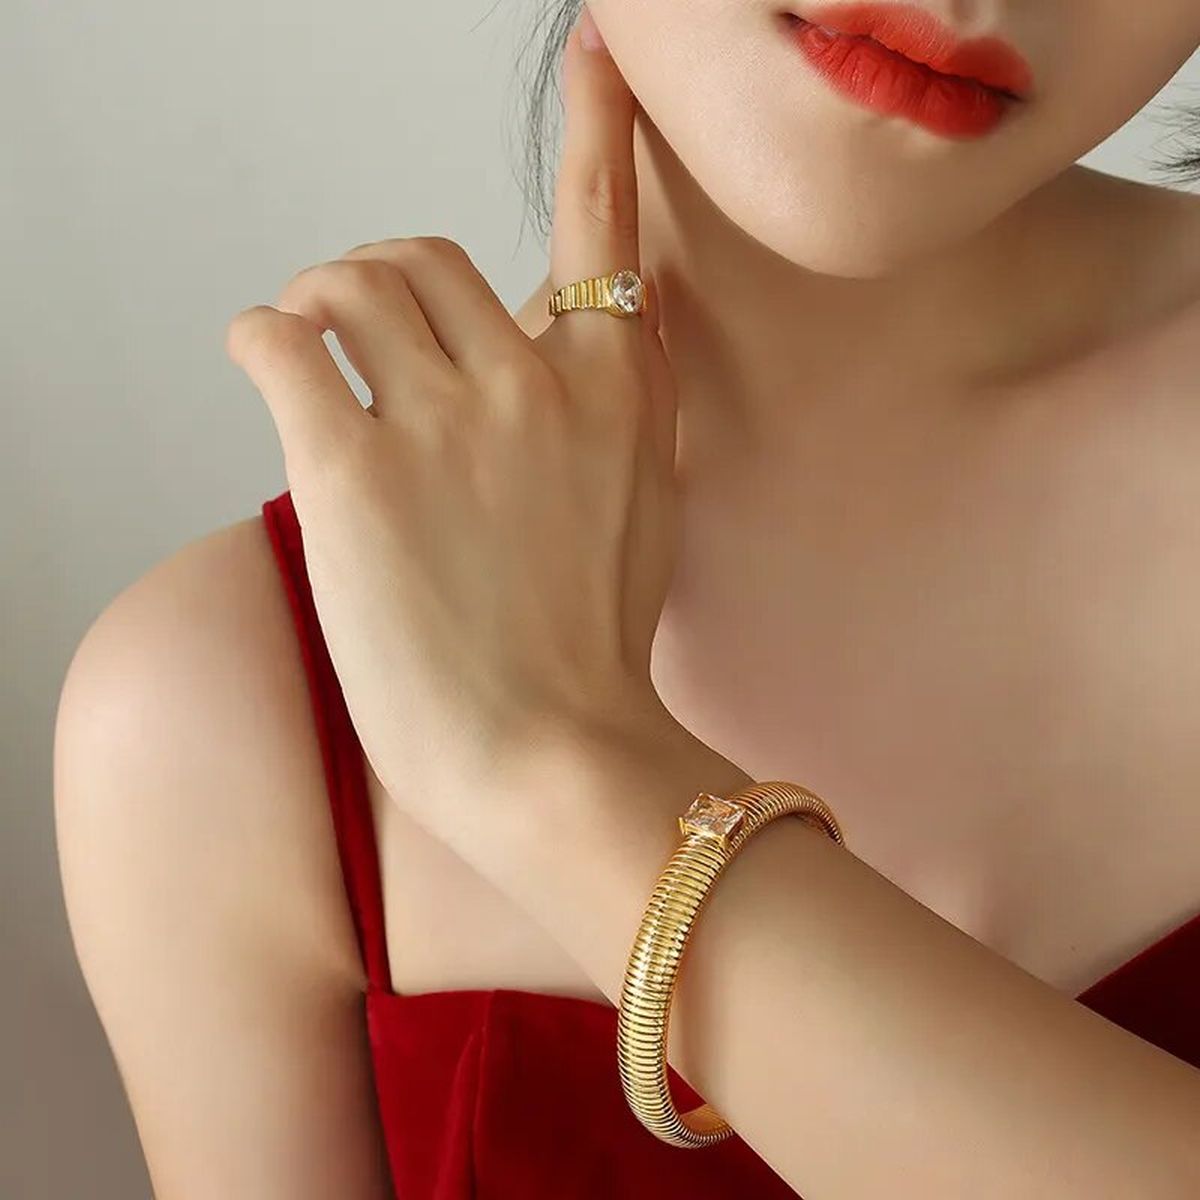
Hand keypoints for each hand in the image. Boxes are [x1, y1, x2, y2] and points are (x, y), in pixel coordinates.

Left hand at [225, 7, 685, 857]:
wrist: (555, 756)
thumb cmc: (591, 652)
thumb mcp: (645, 511)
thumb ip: (621, 413)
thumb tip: (581, 344)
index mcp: (620, 388)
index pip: (603, 223)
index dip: (603, 126)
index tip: (601, 54)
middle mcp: (540, 378)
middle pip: (424, 257)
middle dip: (376, 284)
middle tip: (354, 332)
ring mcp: (449, 419)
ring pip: (346, 286)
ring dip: (313, 307)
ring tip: (307, 357)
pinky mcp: (353, 467)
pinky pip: (278, 341)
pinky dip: (259, 339)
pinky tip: (264, 365)